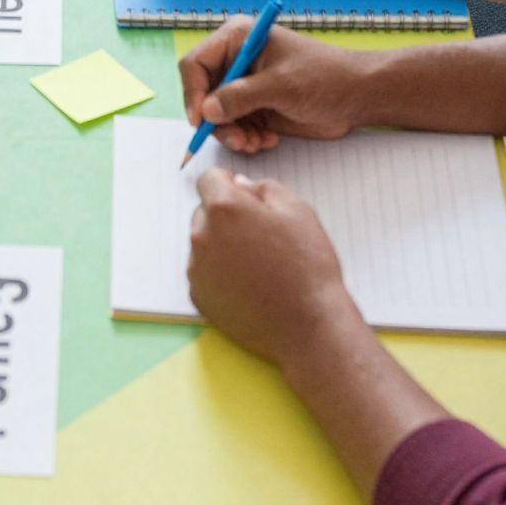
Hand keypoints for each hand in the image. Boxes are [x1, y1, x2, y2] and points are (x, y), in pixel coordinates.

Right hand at [179, 15, 383, 152]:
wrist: (357, 96)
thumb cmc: (325, 77)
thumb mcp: (280, 85)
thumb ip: (240, 97)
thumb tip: (206, 112)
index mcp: (237, 39)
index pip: (196, 64)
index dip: (193, 93)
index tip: (201, 121)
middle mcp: (236, 60)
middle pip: (202, 94)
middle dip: (217, 121)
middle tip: (238, 139)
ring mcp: (244, 86)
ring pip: (216, 116)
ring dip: (233, 134)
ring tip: (255, 143)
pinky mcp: (254, 107)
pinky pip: (234, 128)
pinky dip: (245, 139)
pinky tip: (267, 140)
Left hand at [187, 167, 354, 367]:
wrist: (308, 325)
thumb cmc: (307, 265)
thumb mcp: (298, 210)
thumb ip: (263, 187)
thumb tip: (240, 185)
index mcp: (224, 208)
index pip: (209, 179)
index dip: (227, 182)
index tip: (243, 194)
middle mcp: (202, 236)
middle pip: (205, 212)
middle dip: (227, 215)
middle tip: (260, 234)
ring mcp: (197, 269)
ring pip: (204, 243)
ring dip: (222, 244)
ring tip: (258, 263)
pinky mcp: (198, 296)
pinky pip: (204, 272)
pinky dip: (220, 272)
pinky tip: (249, 284)